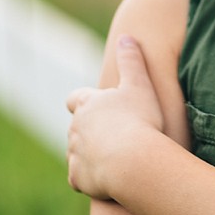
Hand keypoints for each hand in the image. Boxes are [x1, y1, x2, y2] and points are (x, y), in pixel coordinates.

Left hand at [66, 35, 164, 198]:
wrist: (133, 161)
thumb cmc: (139, 120)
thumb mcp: (140, 84)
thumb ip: (132, 60)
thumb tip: (126, 36)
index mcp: (87, 104)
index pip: (75, 99)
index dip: (84, 102)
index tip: (96, 106)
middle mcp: (75, 128)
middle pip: (76, 127)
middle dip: (90, 130)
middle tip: (115, 134)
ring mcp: (74, 154)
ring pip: (76, 152)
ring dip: (90, 153)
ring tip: (114, 157)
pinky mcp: (77, 177)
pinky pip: (80, 177)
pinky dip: (90, 177)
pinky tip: (108, 178)